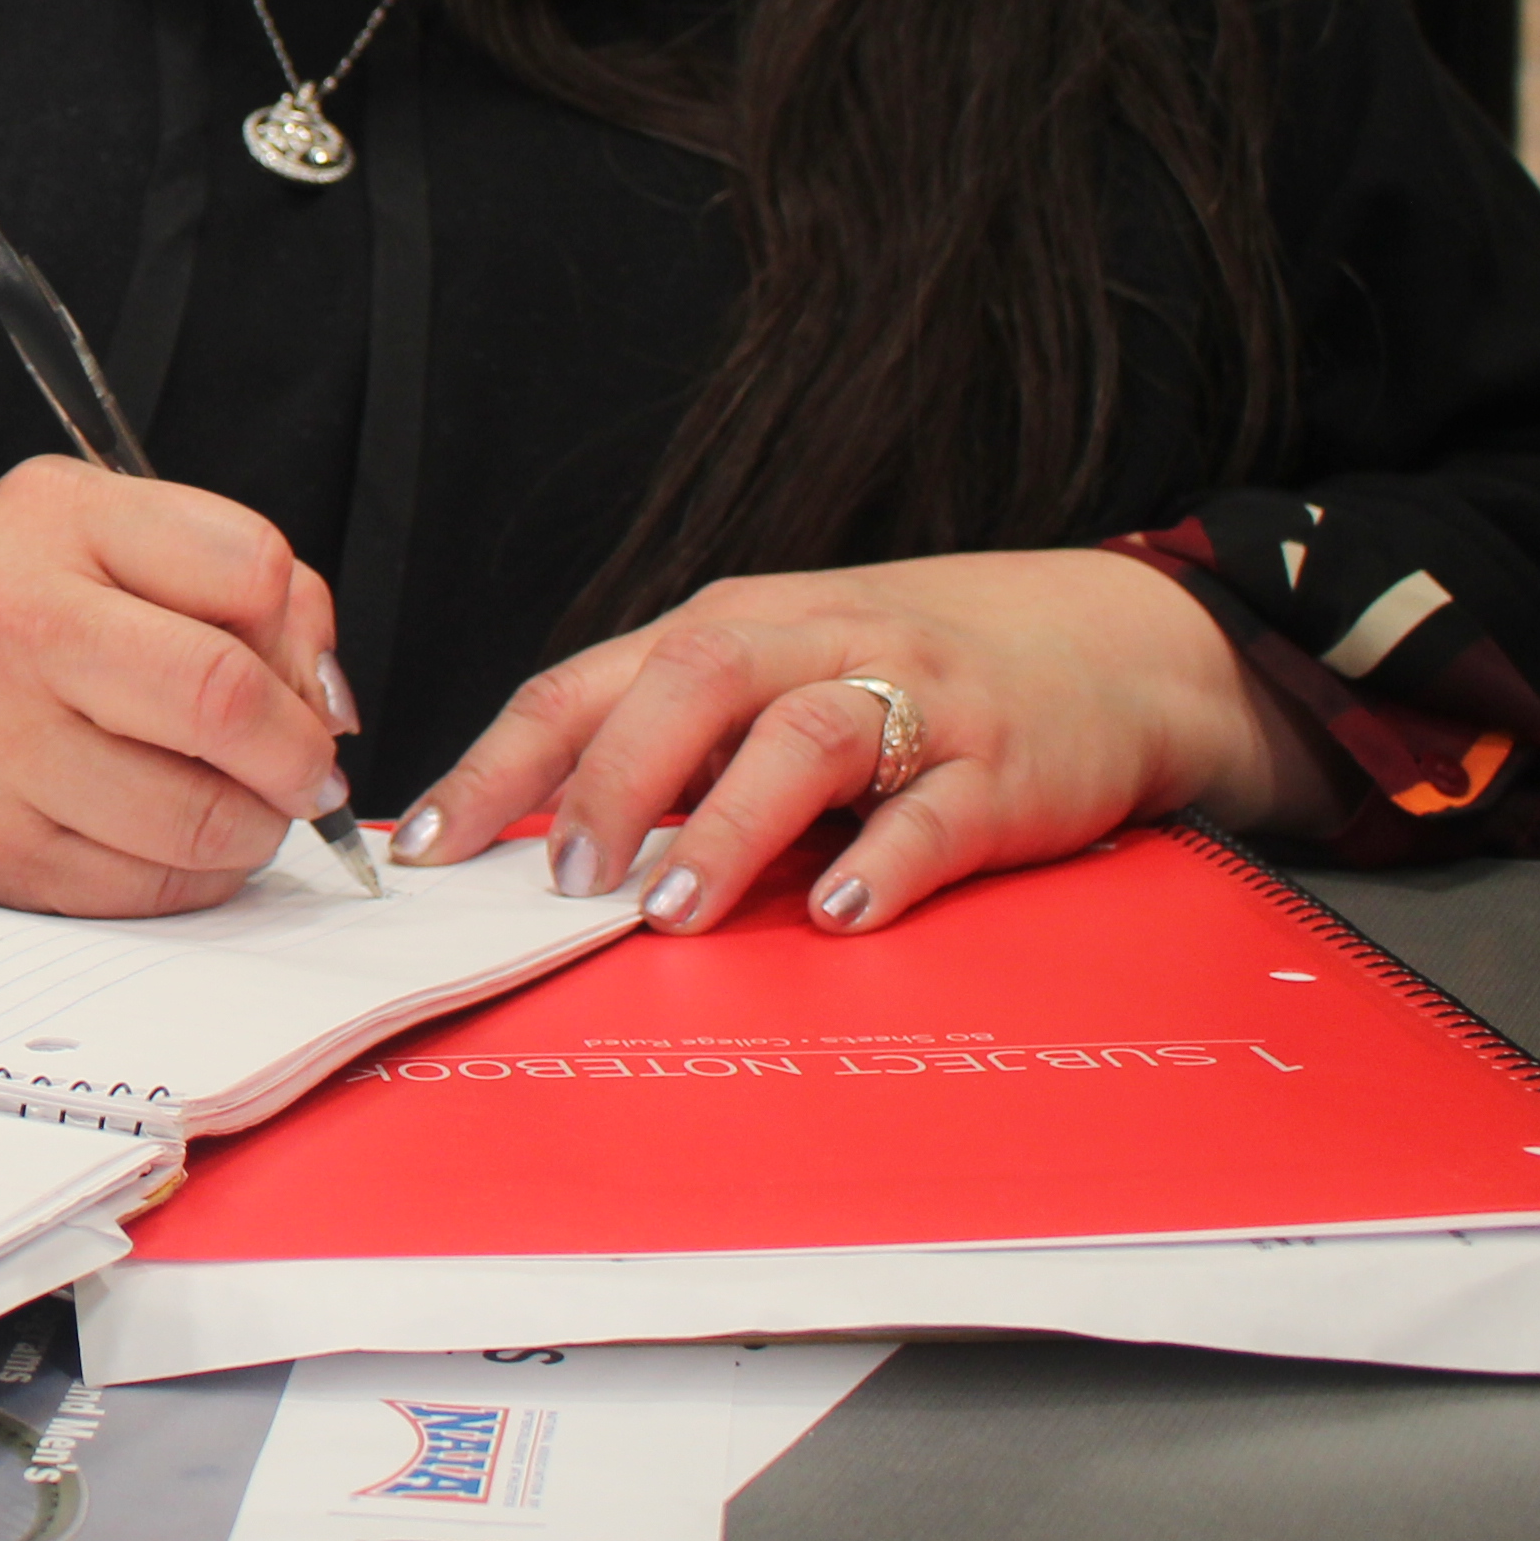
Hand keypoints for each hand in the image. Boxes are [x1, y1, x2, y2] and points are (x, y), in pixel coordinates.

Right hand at [0, 458, 357, 916]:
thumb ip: (217, 571)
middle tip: (306, 766)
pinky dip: (193, 875)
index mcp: (51, 520)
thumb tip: (328, 698)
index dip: (305, 634)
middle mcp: (9, 626)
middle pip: (226, 699)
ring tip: (237, 803)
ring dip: (256, 825)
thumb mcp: (83, 527)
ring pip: (200, 817)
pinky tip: (170, 838)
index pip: (252, 569)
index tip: (299, 669)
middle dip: (299, 750)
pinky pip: (148, 889)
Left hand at [388, 549, 1344, 933]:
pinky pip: (938, 812)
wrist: (1108, 647)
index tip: (431, 846)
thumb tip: (534, 842)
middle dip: (614, 782)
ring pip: (805, 738)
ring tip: (672, 910)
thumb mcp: (774, 678)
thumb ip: (669, 744)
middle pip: (692, 685)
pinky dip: (885, 860)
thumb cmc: (905, 673)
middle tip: (566, 882)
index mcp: (730, 627)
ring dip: (728, 826)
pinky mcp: (1003, 767)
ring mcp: (914, 698)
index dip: (502, 765)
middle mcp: (813, 643)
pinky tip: (842, 913)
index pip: (588, 685)